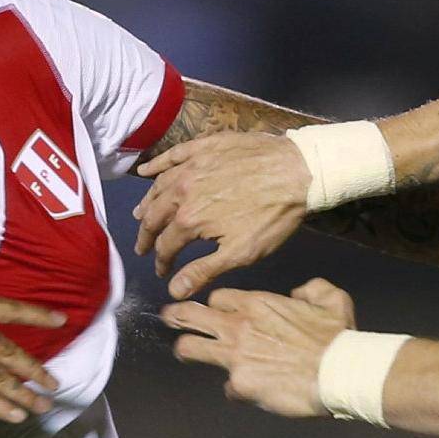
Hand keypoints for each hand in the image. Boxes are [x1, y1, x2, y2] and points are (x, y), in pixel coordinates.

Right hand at [134, 133, 312, 297]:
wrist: (298, 171)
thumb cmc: (272, 217)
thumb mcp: (240, 253)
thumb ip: (203, 271)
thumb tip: (172, 291)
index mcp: (189, 219)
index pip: (165, 246)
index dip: (161, 262)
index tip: (162, 272)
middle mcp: (182, 190)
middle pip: (154, 216)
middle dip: (146, 236)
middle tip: (142, 248)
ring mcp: (191, 165)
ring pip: (159, 187)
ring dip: (147, 204)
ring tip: (140, 216)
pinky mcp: (204, 146)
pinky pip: (172, 155)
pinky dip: (156, 165)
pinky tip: (145, 171)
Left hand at [160, 279, 355, 416]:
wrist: (338, 372)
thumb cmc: (337, 337)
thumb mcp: (332, 300)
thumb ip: (312, 289)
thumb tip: (299, 293)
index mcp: (257, 303)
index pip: (219, 298)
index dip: (217, 304)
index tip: (218, 311)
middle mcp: (238, 326)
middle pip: (190, 315)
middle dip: (176, 315)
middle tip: (169, 317)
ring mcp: (234, 356)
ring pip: (190, 347)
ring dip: (185, 349)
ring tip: (182, 351)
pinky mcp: (240, 384)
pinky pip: (228, 387)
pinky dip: (237, 389)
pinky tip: (247, 391)